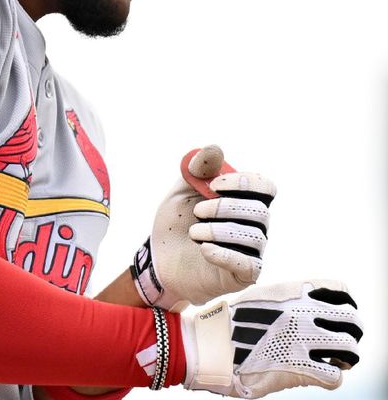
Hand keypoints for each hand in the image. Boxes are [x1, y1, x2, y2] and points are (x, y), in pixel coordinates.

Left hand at [132, 145, 274, 310]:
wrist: (158, 260)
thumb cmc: (176, 224)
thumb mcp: (181, 192)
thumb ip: (198, 170)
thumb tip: (214, 148)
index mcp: (243, 201)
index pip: (266, 187)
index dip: (245, 183)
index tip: (214, 184)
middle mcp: (254, 226)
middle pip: (260, 211)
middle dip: (225, 207)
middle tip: (198, 211)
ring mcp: (251, 251)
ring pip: (255, 237)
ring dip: (219, 231)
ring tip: (194, 232)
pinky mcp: (243, 276)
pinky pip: (250, 265)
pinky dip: (226, 254)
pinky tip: (204, 249)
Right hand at [182, 280, 362, 397]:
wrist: (208, 346)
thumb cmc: (229, 324)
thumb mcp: (258, 298)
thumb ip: (284, 300)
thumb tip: (303, 306)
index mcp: (292, 292)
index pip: (340, 292)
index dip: (343, 305)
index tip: (334, 316)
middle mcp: (302, 313)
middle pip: (352, 320)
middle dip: (350, 333)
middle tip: (338, 344)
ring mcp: (301, 340)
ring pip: (350, 348)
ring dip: (345, 357)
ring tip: (334, 361)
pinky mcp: (298, 368)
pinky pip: (334, 376)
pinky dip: (331, 377)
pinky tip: (318, 375)